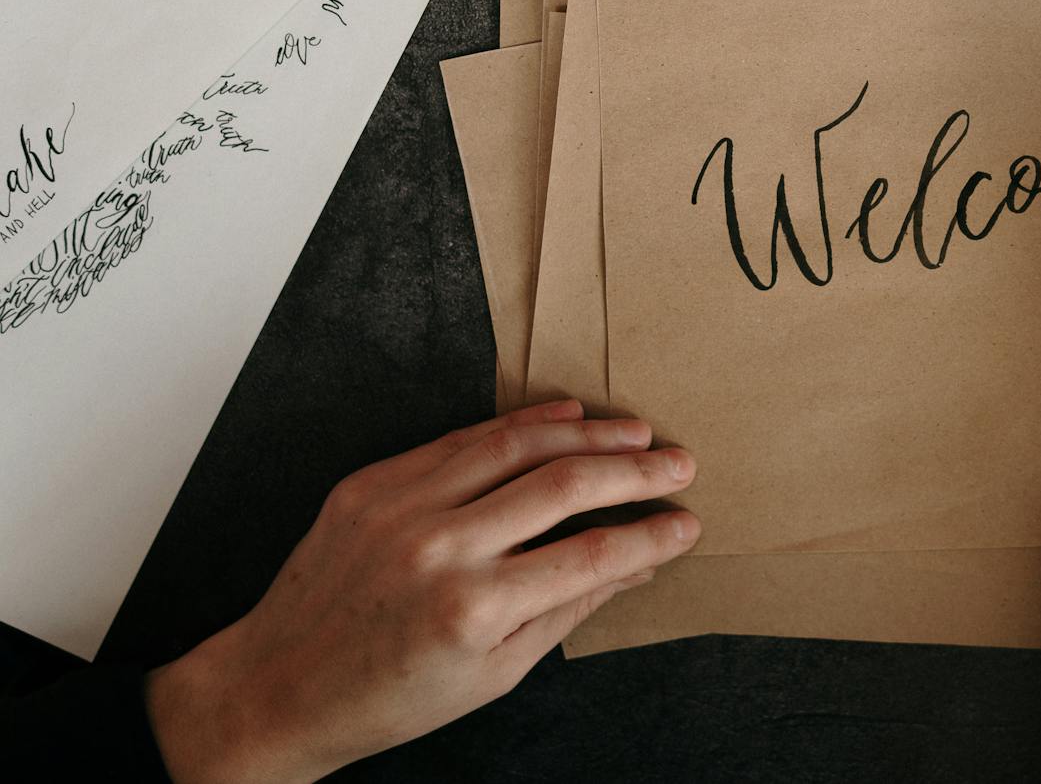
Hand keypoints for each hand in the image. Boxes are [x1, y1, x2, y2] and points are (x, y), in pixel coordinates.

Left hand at [143, 398, 699, 783]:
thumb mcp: (494, 674)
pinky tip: (566, 417)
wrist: (277, 688)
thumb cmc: (389, 697)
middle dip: (635, 473)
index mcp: (474, 611)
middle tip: (679, 463)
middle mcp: (440, 549)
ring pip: (516, 445)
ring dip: (588, 433)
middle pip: (563, 487)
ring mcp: (401, 508)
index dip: (649, 535)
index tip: (688, 522)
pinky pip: (461, 439)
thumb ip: (569, 607)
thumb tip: (640, 563)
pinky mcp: (372, 483)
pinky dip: (520, 424)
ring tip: (636, 433)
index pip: (592, 556)